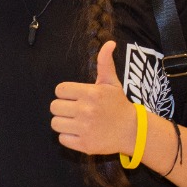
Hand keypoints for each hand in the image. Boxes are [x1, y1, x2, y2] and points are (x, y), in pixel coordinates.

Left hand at [50, 40, 135, 155]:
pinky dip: (68, 137)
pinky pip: (62, 138)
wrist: (132, 131)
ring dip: (63, 123)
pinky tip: (80, 132)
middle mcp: (86, 110)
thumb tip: (110, 42)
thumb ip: (105, 63)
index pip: (59, 90)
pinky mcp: (84, 144)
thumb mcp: (112, 83)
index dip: (65, 94)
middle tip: (75, 110)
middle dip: (62, 108)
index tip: (75, 97)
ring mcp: (85, 128)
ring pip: (55, 123)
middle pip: (54, 107)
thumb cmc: (118, 105)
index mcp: (91, 93)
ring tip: (75, 121)